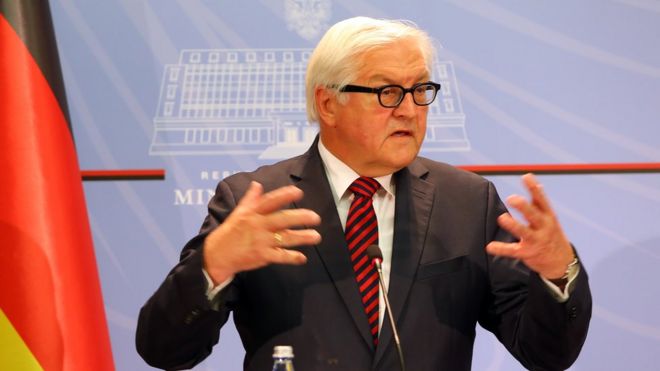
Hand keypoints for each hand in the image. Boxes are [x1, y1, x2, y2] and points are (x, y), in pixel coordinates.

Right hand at [203, 181, 321, 284]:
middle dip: (300, 218)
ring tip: (316, 236)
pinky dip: (292, 257)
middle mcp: (258, 225)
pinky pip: (280, 256)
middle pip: (282, 219)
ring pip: (285, 238)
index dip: (285, 196)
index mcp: (253, 213)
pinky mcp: (262, 256)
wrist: (218, 255)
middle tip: (316, 217)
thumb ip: (250, 199)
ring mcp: (260, 241)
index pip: (270, 201)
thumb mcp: (238, 213)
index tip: (299, 192)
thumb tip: (257, 184)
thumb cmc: (230, 232)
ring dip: (302, 237)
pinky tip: (302, 258)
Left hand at [486, 173, 574, 278]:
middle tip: (512, 198)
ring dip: (513, 225)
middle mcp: (544, 228)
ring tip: (502, 218)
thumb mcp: (550, 218)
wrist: (561, 262)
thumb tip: (535, 184)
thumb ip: (540, 204)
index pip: (542, 200)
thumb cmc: (551, 234)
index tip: (526, 176)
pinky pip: (512, 250)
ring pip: (524, 232)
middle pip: (534, 215)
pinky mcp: (527, 253)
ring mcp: (536, 241)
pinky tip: (490, 247)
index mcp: (548, 217)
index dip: (534, 188)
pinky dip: (501, 249)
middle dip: (524, 206)